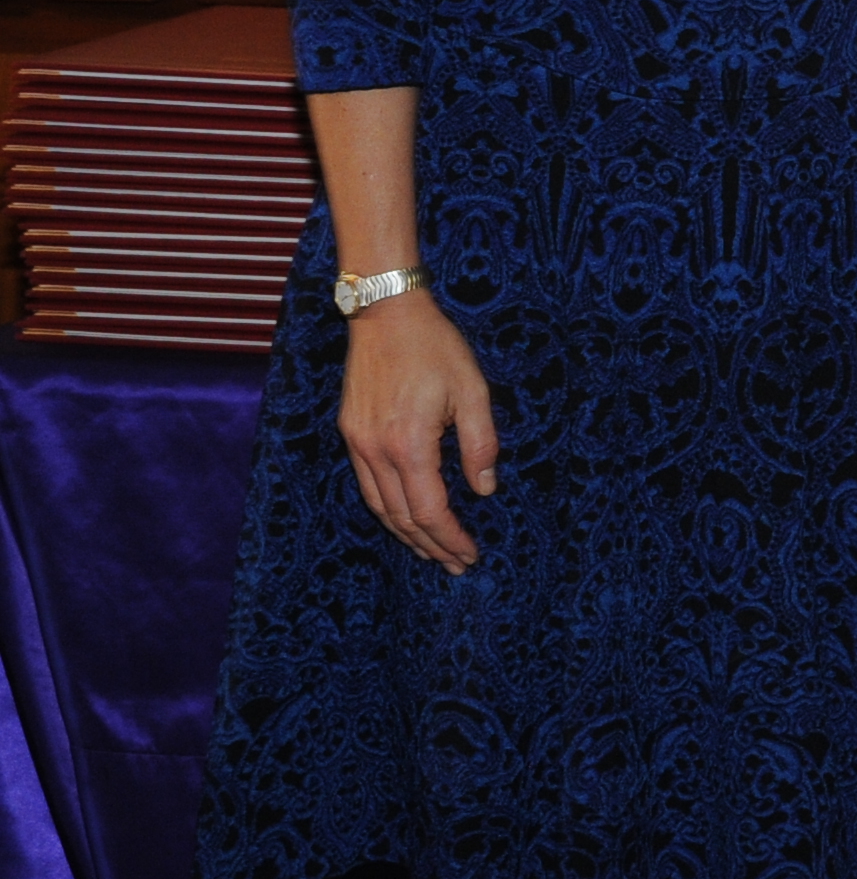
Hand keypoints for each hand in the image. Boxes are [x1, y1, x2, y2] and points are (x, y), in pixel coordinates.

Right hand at [337, 290, 496, 573]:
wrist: (385, 314)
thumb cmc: (435, 347)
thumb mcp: (473, 390)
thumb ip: (481, 443)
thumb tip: (484, 489)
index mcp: (410, 444)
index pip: (430, 510)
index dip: (451, 538)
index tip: (470, 555)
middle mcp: (376, 451)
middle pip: (402, 517)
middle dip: (431, 546)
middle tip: (456, 564)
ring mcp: (358, 444)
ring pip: (380, 507)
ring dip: (407, 534)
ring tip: (433, 551)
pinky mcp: (350, 434)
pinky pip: (367, 486)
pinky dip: (387, 509)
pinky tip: (404, 517)